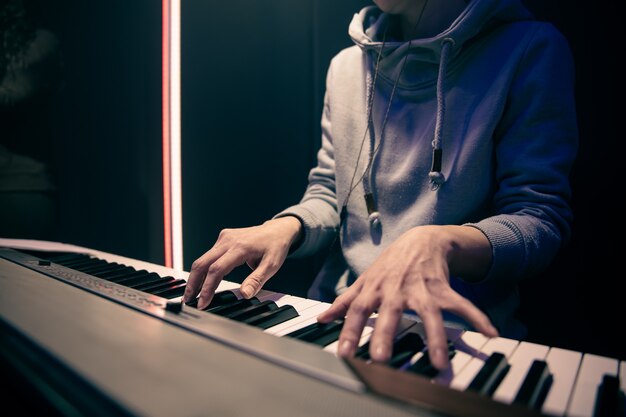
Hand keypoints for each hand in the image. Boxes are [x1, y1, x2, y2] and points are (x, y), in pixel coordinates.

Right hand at [183, 216, 301, 308]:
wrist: (278, 229)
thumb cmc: (275, 246)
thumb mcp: (272, 265)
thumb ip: (257, 280)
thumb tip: (244, 295)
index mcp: (240, 247)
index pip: (217, 269)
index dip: (207, 287)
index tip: (203, 303)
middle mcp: (228, 240)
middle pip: (202, 263)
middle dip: (193, 283)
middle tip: (188, 300)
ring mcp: (224, 238)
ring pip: (203, 259)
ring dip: (196, 277)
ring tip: (192, 294)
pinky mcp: (223, 239)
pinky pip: (209, 255)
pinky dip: (203, 269)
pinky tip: (201, 281)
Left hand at [316, 225, 497, 370]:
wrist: (421, 239)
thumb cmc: (389, 265)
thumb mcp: (365, 280)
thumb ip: (344, 301)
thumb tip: (322, 318)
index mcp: (374, 290)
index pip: (357, 310)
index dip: (349, 330)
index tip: (344, 353)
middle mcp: (396, 290)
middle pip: (390, 313)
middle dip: (385, 334)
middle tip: (381, 359)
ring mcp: (421, 289)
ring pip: (428, 314)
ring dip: (435, 337)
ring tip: (439, 362)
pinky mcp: (443, 288)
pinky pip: (461, 304)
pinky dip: (476, 317)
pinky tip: (489, 333)